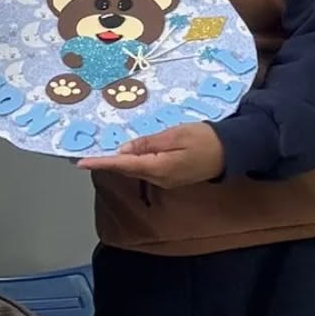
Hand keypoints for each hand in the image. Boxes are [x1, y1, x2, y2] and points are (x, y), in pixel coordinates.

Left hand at [79, 121, 224, 187]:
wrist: (233, 150)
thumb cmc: (206, 138)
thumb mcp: (175, 134)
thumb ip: (148, 143)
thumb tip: (124, 151)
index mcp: (159, 167)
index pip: (123, 165)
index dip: (102, 163)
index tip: (81, 163)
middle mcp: (159, 178)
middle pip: (127, 169)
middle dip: (107, 163)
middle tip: (87, 154)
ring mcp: (165, 180)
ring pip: (136, 170)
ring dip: (120, 163)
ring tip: (101, 154)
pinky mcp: (170, 177)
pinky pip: (146, 169)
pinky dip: (134, 162)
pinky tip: (127, 155)